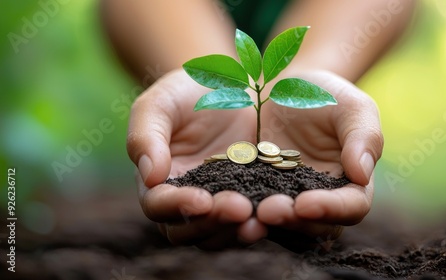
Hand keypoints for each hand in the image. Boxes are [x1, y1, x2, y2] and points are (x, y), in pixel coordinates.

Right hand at [127, 69, 266, 249]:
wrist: (233, 85)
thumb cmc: (187, 91)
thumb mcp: (161, 104)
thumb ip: (145, 136)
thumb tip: (150, 177)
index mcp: (159, 181)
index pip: (158, 205)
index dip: (176, 206)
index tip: (201, 200)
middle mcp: (186, 199)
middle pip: (189, 229)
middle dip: (212, 222)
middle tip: (238, 208)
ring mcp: (219, 202)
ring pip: (220, 233)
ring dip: (237, 230)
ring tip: (258, 218)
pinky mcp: (249, 199)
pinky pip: (251, 219)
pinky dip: (262, 220)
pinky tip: (279, 210)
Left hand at [256, 69, 383, 250]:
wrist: (283, 88)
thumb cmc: (325, 95)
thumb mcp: (351, 106)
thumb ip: (364, 136)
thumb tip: (362, 174)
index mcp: (351, 183)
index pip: (352, 207)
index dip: (332, 209)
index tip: (306, 203)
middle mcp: (321, 199)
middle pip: (315, 226)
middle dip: (293, 222)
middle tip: (269, 210)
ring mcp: (288, 199)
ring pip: (283, 225)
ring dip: (265, 223)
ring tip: (246, 211)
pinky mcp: (258, 194)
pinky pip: (253, 209)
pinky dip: (242, 211)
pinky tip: (224, 203)